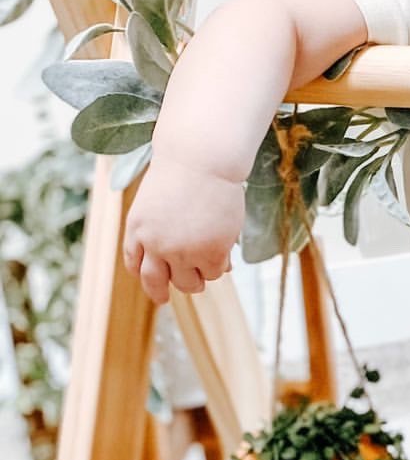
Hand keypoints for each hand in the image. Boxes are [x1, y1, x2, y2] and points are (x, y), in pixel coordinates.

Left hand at [123, 156, 243, 304]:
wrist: (203, 160)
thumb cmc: (185, 169)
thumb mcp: (158, 198)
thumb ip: (161, 225)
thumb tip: (181, 254)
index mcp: (137, 228)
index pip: (135, 263)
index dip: (144, 276)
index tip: (152, 283)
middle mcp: (155, 245)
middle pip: (155, 282)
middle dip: (160, 292)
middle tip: (165, 299)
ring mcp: (183, 251)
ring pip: (189, 283)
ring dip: (197, 279)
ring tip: (207, 270)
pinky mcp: (211, 253)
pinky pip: (215, 272)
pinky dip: (220, 267)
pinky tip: (225, 256)